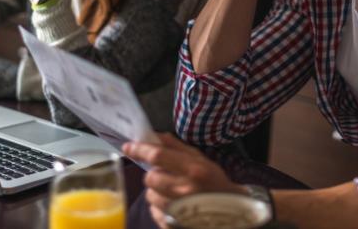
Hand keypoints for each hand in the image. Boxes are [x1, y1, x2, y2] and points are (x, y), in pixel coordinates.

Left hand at [123, 133, 244, 228]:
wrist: (229, 213)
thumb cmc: (214, 182)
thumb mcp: (201, 160)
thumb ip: (177, 147)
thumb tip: (154, 136)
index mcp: (193, 170)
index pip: (158, 156)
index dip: (140, 150)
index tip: (128, 146)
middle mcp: (184, 190)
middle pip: (150, 177)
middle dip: (153, 174)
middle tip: (165, 175)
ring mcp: (178, 210)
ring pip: (149, 195)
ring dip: (156, 192)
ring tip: (171, 192)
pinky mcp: (171, 223)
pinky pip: (154, 211)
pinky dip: (159, 207)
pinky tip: (173, 205)